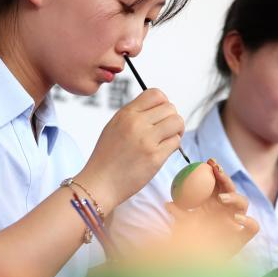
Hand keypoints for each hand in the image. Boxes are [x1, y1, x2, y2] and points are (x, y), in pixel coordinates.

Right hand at [78, 89, 183, 207]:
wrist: (100, 183)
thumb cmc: (107, 157)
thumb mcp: (114, 126)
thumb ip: (135, 114)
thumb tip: (159, 107)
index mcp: (126, 113)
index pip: (156, 94)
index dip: (163, 103)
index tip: (160, 115)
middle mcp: (137, 123)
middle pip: (170, 108)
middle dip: (171, 119)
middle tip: (165, 131)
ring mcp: (147, 140)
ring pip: (177, 122)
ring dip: (176, 131)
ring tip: (166, 140)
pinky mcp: (155, 157)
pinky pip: (176, 142)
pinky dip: (173, 146)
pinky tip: (162, 152)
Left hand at [163, 158, 259, 256]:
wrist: (196, 263)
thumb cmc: (189, 241)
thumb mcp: (182, 226)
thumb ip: (178, 214)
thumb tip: (168, 203)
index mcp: (215, 203)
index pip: (218, 183)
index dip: (216, 171)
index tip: (208, 162)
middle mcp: (227, 210)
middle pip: (231, 189)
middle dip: (225, 177)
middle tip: (216, 170)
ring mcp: (237, 223)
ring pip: (244, 203)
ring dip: (234, 197)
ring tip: (221, 198)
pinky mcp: (243, 237)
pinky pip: (253, 226)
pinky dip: (248, 220)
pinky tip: (237, 218)